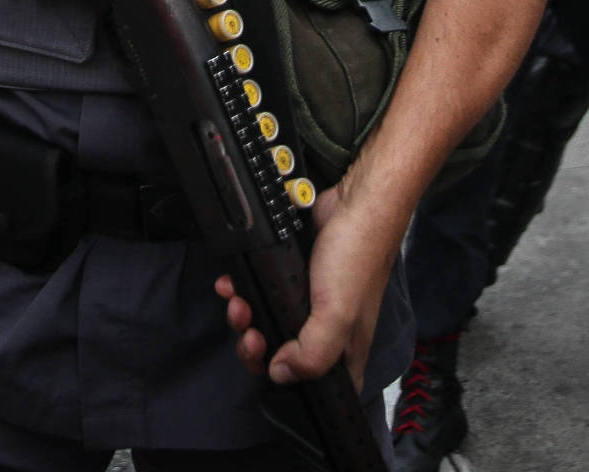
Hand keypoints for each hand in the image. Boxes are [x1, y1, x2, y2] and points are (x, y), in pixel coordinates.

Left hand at [213, 183, 394, 390]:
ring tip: (237, 300)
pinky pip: (260, 291)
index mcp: (344, 350)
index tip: (267, 362)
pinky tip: (232, 282)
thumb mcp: (338, 314)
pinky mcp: (291, 277)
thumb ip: (312, 353)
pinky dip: (243, 288)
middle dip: (254, 345)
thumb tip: (278, 373)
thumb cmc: (356, 256)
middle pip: (280, 355)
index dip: (285, 384)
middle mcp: (325, 331)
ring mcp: (307, 304)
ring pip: (266, 323)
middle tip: (248, 328)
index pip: (313, 387)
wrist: (354, 201)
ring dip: (244, 315)